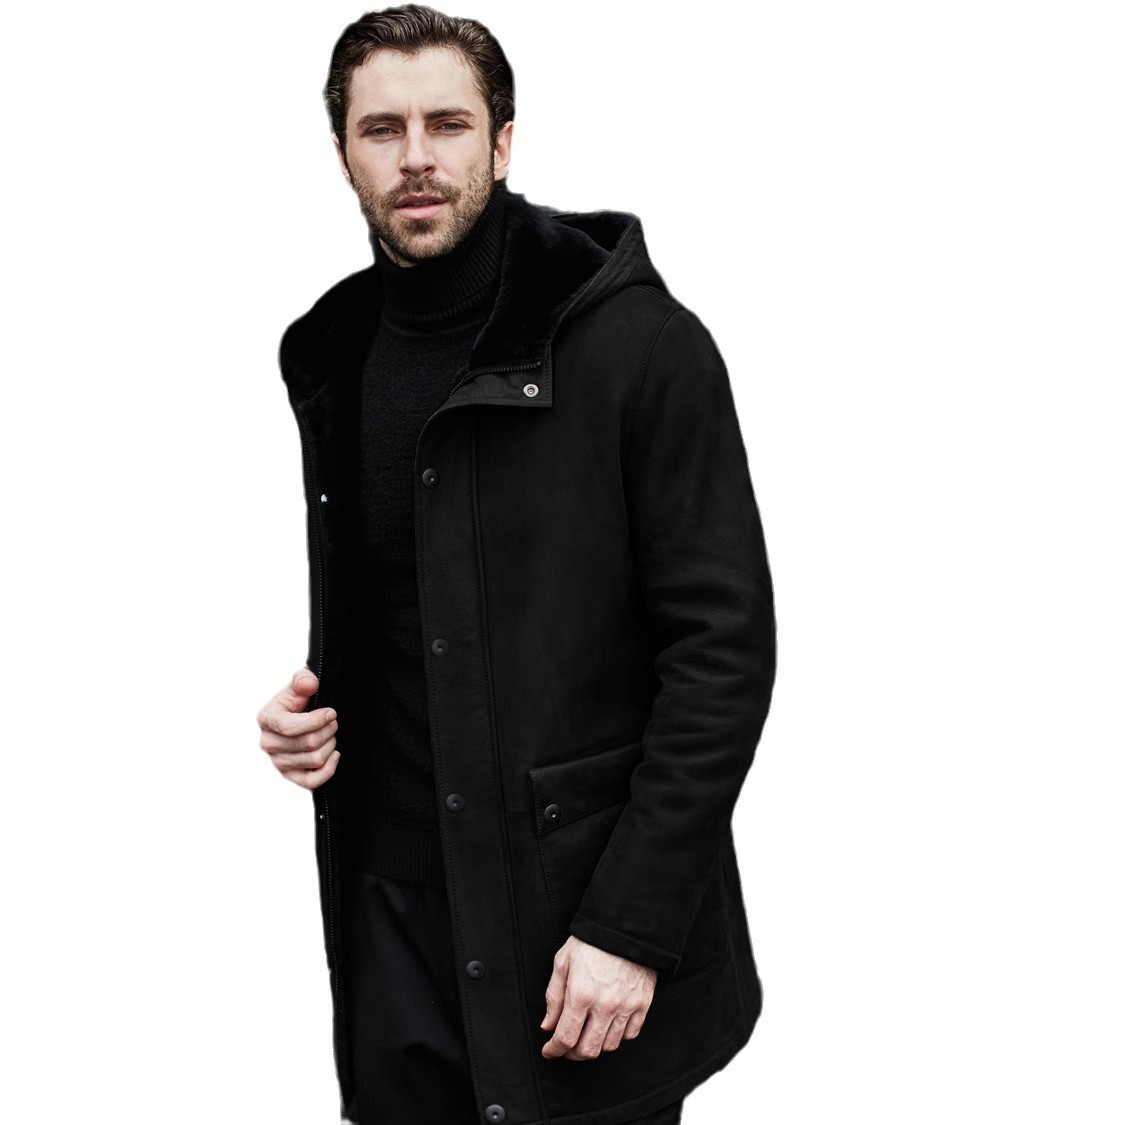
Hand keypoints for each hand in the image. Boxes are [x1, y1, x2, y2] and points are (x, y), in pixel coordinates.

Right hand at [256, 667, 339, 789]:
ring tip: (330, 734)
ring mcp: (278, 762)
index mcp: (266, 720)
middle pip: (308, 743)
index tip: (331, 712)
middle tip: (332, 722)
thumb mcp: (299, 686)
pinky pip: (313, 781)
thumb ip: (303, 680)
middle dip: (328, 730)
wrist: (299, 718)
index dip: (316, 720)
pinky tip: (334, 754)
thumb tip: (309, 684)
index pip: (290, 727)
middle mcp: (269, 743)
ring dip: (330, 745)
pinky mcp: (291, 776)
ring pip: (315, 759)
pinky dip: (329, 768)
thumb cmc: (298, 702)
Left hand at [540, 935, 656, 1059]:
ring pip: (609, 1046)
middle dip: (572, 1053)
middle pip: (588, 1050)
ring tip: (587, 1034)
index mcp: (581, 994)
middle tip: (566, 1047)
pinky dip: (617, 1036)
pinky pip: (630, 1034)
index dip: (553, 1050)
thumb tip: (548, 1026)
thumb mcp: (563, 962)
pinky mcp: (643, 1004)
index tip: (549, 1050)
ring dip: (595, 1045)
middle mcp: (605, 1005)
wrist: (625, 926)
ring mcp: (626, 1006)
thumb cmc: (591, 940)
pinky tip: (608, 1026)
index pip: (565, 1038)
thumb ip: (554, 996)